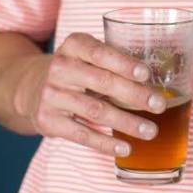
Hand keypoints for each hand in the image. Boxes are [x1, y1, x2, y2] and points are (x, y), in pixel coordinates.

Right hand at [13, 32, 167, 157]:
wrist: (32, 87)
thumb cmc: (77, 69)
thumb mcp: (88, 55)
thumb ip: (115, 60)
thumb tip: (159, 79)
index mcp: (74, 45)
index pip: (100, 53)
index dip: (123, 63)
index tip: (146, 74)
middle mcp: (60, 67)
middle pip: (102, 82)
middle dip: (135, 95)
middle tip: (160, 105)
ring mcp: (52, 94)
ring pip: (96, 111)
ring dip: (127, 123)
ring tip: (151, 131)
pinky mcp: (48, 120)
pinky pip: (81, 134)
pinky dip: (105, 143)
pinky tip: (125, 148)